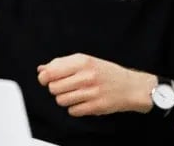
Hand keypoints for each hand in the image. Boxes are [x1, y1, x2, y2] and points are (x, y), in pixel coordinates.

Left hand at [37, 53, 156, 115]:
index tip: (46, 80)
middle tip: (65, 88)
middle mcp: (87, 76)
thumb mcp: (85, 61)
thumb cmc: (105, 72)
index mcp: (82, 62)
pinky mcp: (97, 106)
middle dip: (56, 89)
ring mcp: (92, 92)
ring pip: (61, 101)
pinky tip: (82, 103)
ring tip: (74, 95)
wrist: (132, 87)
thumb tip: (41, 69)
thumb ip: (61, 63)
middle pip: (53, 88)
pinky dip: (74, 109)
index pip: (50, 72)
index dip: (44, 78)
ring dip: (64, 99)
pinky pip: (73, 111)